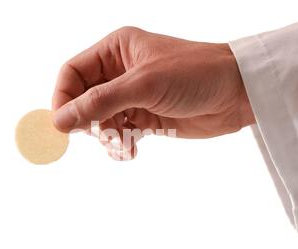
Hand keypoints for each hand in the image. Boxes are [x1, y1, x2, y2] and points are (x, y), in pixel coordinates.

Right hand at [52, 27, 254, 159]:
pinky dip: (120, 146)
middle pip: (83, 100)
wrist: (237, 93)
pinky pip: (119, 134)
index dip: (63, 99)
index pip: (72, 74)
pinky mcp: (145, 118)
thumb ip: (100, 102)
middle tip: (104, 134)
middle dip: (89, 122)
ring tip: (123, 144)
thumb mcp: (144, 85)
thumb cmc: (195, 74)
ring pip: (100, 121)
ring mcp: (132, 96)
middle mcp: (120, 72)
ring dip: (106, 137)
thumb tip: (60, 121)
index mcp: (115, 50)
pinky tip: (131, 151)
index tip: (63, 126)